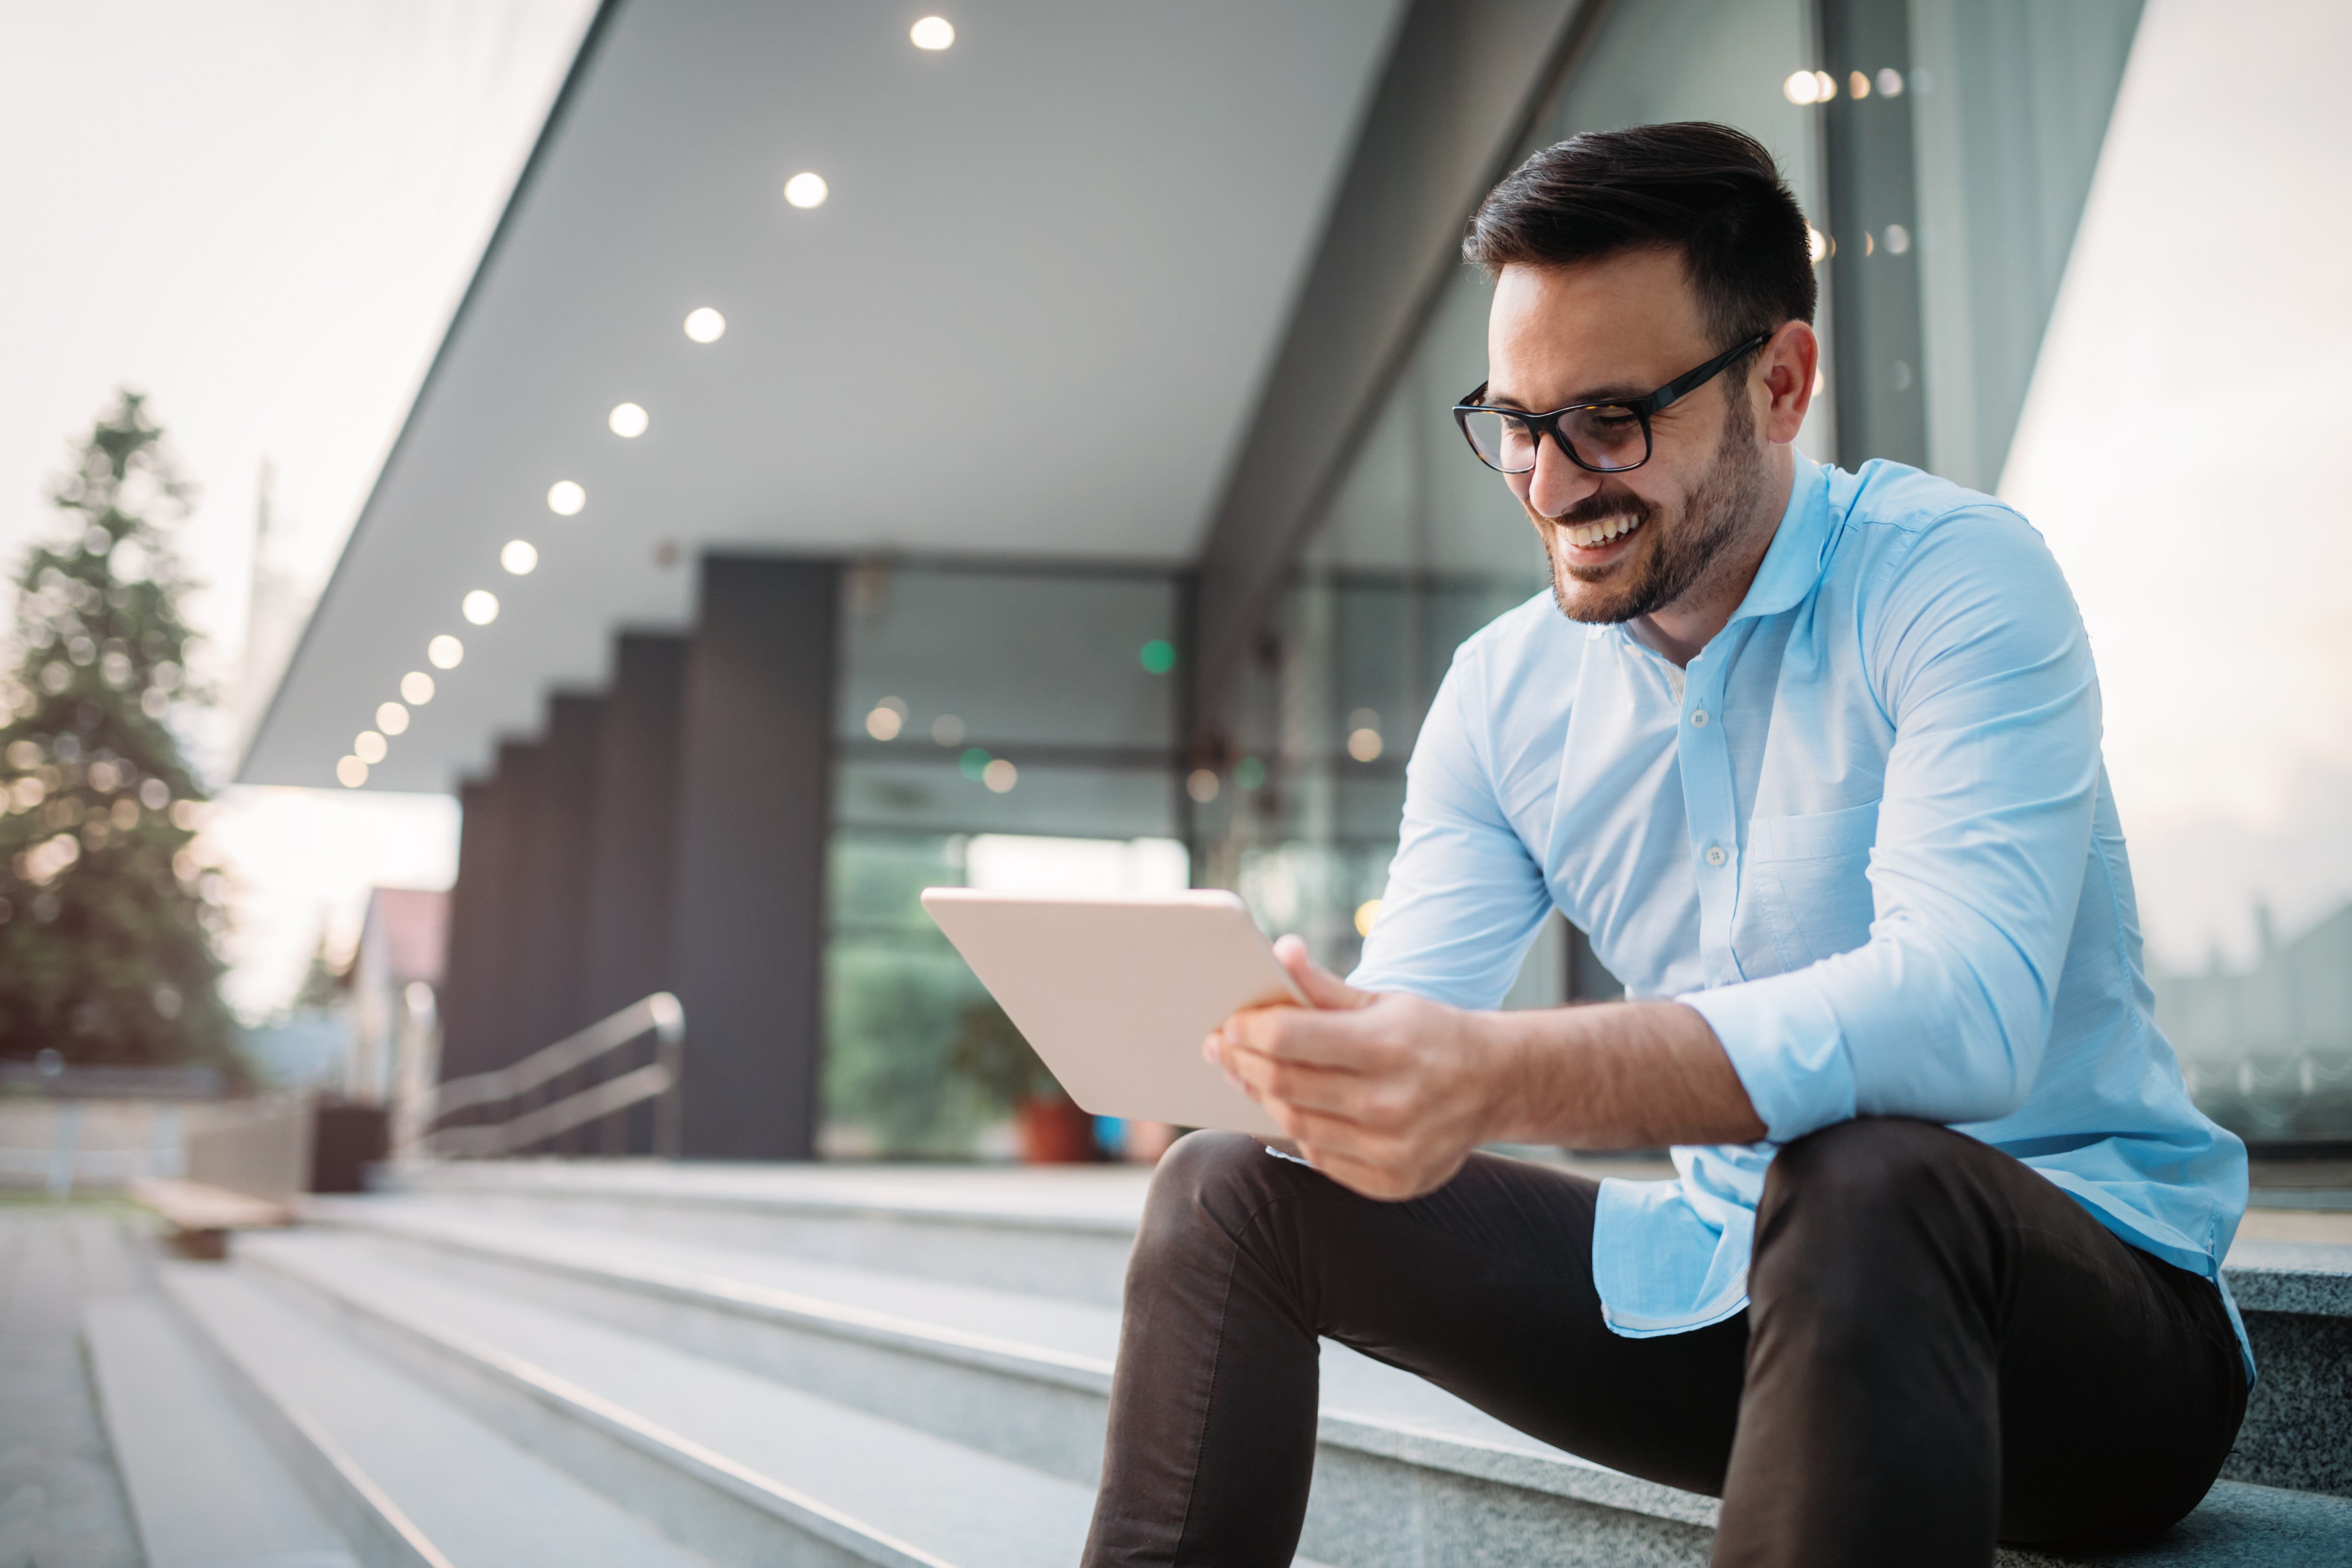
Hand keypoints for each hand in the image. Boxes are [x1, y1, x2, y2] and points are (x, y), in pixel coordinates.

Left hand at [1204, 935, 1504, 1200]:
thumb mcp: (1384, 1000)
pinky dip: (1298, 1131)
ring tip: (1247, 1075)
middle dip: (1241, 1063)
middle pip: (1283, 1084)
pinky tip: (1289, 1107)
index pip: (1288, 1038)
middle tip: (1222, 1048)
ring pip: (1295, 1124)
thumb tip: (1280, 952)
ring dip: (1262, 1097)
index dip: (1247, 1029)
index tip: (1229, 1023)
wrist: (1498, 1084)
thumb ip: (1325, 985)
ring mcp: (1392, 1149)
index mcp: (1387, 1045)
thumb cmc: (1430, 1035)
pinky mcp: (1392, 1181)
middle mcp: (1391, 1102)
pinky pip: (1320, 1158)